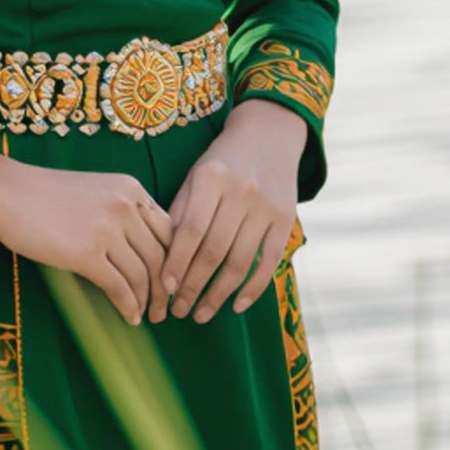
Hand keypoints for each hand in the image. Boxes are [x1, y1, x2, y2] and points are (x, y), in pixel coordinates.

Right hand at [0, 153, 172, 326]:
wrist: (6, 191)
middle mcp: (125, 207)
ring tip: (145, 316)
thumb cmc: (45, 194)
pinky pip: (118, 287)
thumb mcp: (95, 191)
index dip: (174, 260)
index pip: (168, 230)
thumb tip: (142, 252)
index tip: (171, 280)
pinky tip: (128, 317)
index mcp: (131, 189)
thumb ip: (122, 212)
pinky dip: (127, 306)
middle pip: (161, 255)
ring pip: (142, 274)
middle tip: (164, 307)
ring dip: (147, 301)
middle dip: (165, 287)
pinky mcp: (85, 254)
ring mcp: (107, 230)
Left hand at [160, 100, 306, 324]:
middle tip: (179, 311)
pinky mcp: (286, 219)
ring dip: (219, 294)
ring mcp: (266, 206)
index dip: (176, 263)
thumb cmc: (221, 162)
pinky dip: (253, 288)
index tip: (164, 289)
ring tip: (201, 313)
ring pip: (240, 262)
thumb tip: (163, 262)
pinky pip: (269, 262)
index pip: (190, 231)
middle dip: (194, 286)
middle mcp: (240, 192)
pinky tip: (237, 306)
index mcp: (211, 178)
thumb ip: (180, 214)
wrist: (268, 135)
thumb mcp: (195, 177)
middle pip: (214, 251)